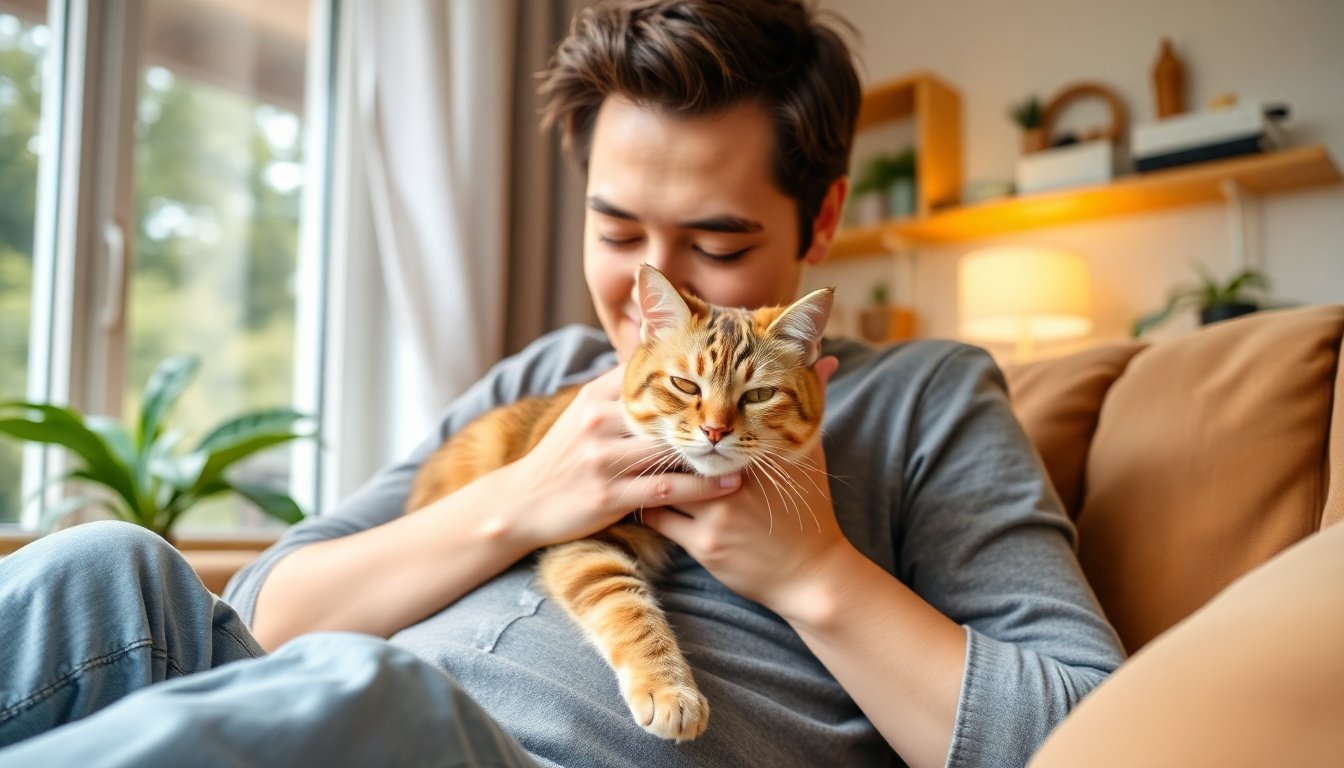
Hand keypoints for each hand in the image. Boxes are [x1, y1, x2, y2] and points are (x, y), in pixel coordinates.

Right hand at [497, 365, 742, 550]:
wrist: (521, 502)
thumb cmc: (564, 455)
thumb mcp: (585, 412)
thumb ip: (620, 387)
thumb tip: (655, 348)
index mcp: (596, 396)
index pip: (650, 372)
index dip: (692, 367)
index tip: (733, 362)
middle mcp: (599, 421)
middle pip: (666, 408)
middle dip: (708, 408)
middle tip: (752, 406)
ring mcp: (603, 459)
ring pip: (671, 448)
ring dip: (713, 449)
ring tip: (750, 448)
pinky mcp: (609, 495)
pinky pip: (666, 488)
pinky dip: (702, 486)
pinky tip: (730, 482)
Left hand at [641, 356, 849, 610]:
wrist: (810, 575)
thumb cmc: (809, 508)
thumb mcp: (809, 454)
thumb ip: (810, 404)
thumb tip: (823, 359)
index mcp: (760, 451)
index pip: (714, 415)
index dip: (683, 397)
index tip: (660, 383)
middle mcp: (737, 481)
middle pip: (680, 446)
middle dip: (655, 432)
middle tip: (628, 416)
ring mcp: (719, 515)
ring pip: (663, 481)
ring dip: (643, 468)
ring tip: (624, 451)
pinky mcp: (704, 545)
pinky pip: (660, 517)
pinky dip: (645, 500)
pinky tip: (637, 489)